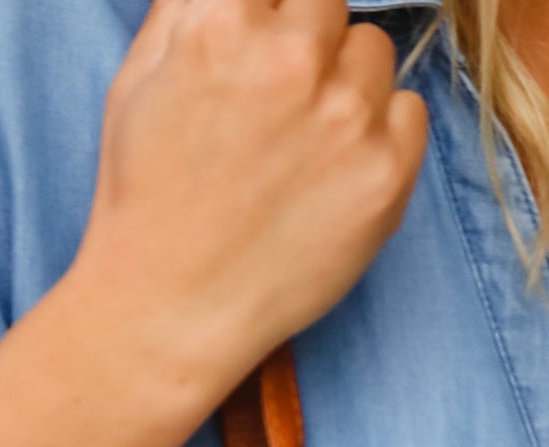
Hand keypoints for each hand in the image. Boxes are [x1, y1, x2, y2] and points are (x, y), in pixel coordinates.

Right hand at [75, 0, 428, 398]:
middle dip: (306, 44)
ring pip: (373, 52)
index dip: (267, 16)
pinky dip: (382, 134)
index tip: (260, 50)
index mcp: (223, 24)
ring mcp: (345, 117)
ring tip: (303, 146)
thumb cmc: (146, 200)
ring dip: (346, 85)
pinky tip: (335, 174)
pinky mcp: (385, 173)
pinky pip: (410, 111)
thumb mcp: (137, 79)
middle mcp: (291, 60)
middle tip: (275, 107)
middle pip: (329, 4)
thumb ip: (190, 8)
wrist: (168, 314)